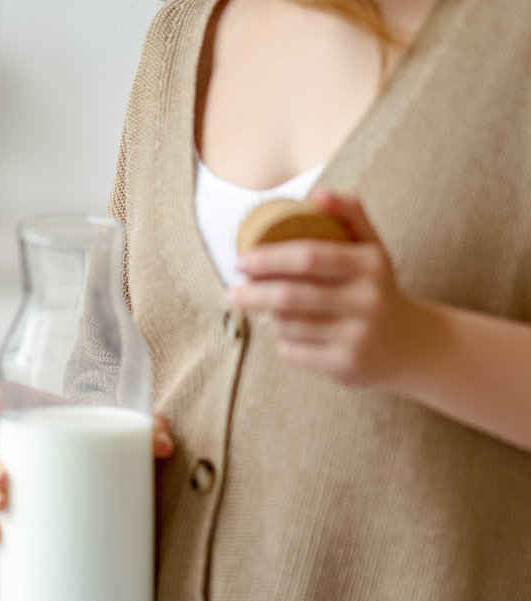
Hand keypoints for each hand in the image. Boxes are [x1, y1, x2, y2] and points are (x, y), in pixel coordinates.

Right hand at [0, 381, 172, 541]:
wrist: (115, 473)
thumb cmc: (109, 440)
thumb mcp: (126, 428)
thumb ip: (147, 429)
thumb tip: (161, 446)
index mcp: (35, 412)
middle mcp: (18, 442)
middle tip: (3, 480)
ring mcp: (15, 474)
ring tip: (0, 509)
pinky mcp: (20, 506)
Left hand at [231, 189, 432, 387]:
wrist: (411, 345)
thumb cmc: (377, 289)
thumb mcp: (372, 250)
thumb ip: (349, 215)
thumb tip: (316, 193)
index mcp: (370, 264)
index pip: (309, 256)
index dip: (268, 258)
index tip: (240, 261)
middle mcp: (367, 299)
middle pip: (291, 295)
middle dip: (252, 294)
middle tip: (231, 293)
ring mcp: (358, 334)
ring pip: (288, 325)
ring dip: (272, 319)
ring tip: (274, 313)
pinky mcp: (346, 364)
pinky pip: (293, 352)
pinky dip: (284, 344)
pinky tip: (293, 337)